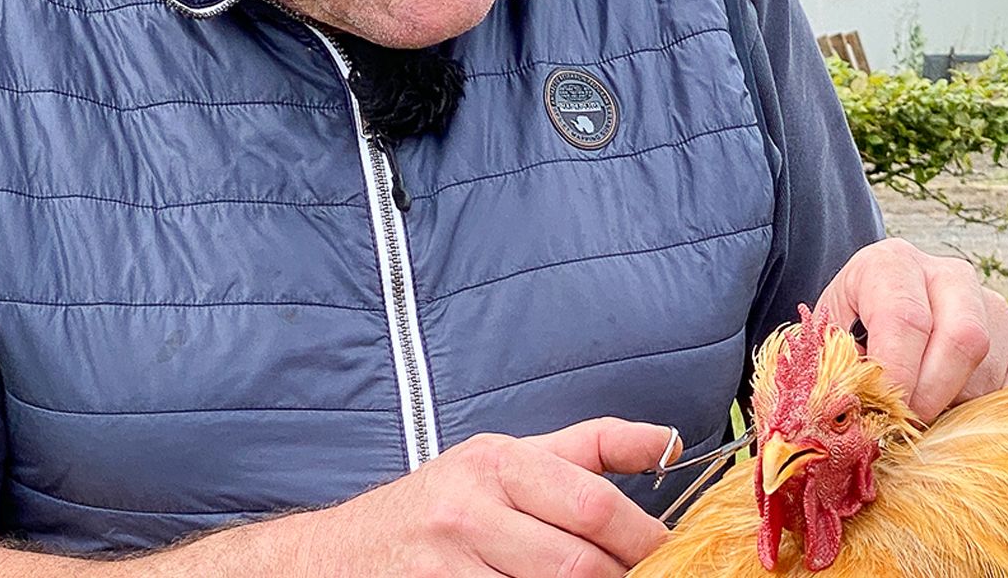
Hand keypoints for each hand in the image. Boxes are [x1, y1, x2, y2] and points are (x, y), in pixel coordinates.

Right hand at [301, 417, 672, 576]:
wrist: (336, 555)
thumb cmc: (438, 506)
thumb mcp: (506, 459)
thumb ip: (591, 449)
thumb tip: (670, 443)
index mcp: (497, 463)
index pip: (593, 504)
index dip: (644, 536)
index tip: (669, 552)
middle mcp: (469, 509)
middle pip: (577, 562)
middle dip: (623, 576)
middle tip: (647, 577)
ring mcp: (449, 565)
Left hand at [816, 238, 1007, 421]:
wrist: (877, 320)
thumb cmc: (849, 337)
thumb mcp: (828, 344)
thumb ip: (836, 373)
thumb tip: (853, 419)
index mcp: (891, 264)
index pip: (904, 317)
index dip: (896, 374)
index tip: (884, 414)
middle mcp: (950, 275)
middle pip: (963, 338)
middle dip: (933, 396)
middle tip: (906, 426)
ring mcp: (993, 306)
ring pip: (989, 371)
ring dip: (955, 411)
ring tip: (920, 420)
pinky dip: (991, 417)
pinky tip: (957, 420)